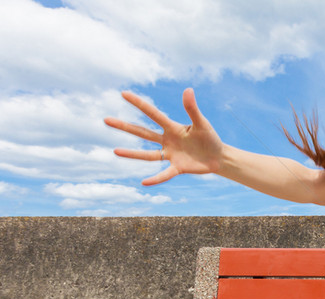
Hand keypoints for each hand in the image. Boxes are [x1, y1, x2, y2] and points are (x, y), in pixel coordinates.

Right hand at [104, 88, 222, 185]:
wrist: (218, 157)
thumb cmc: (210, 138)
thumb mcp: (202, 123)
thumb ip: (192, 109)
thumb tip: (188, 90)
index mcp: (172, 127)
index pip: (153, 114)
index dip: (139, 104)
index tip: (123, 94)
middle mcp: (167, 140)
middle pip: (143, 133)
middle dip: (125, 126)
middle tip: (106, 120)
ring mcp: (171, 155)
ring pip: (148, 155)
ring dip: (132, 153)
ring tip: (115, 151)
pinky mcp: (178, 168)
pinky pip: (164, 174)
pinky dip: (156, 179)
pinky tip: (144, 182)